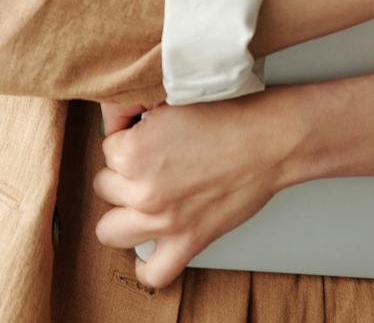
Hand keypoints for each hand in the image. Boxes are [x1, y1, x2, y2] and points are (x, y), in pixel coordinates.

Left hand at [92, 92, 295, 290]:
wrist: (269, 140)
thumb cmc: (225, 115)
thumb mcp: (166, 101)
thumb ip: (132, 113)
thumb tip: (114, 120)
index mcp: (132, 151)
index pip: (107, 149)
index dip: (127, 141)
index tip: (146, 137)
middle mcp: (143, 190)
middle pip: (104, 188)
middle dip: (121, 176)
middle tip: (148, 165)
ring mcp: (165, 221)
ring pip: (110, 231)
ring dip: (123, 215)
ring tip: (140, 200)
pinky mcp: (189, 241)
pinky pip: (154, 272)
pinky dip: (146, 267)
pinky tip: (148, 249)